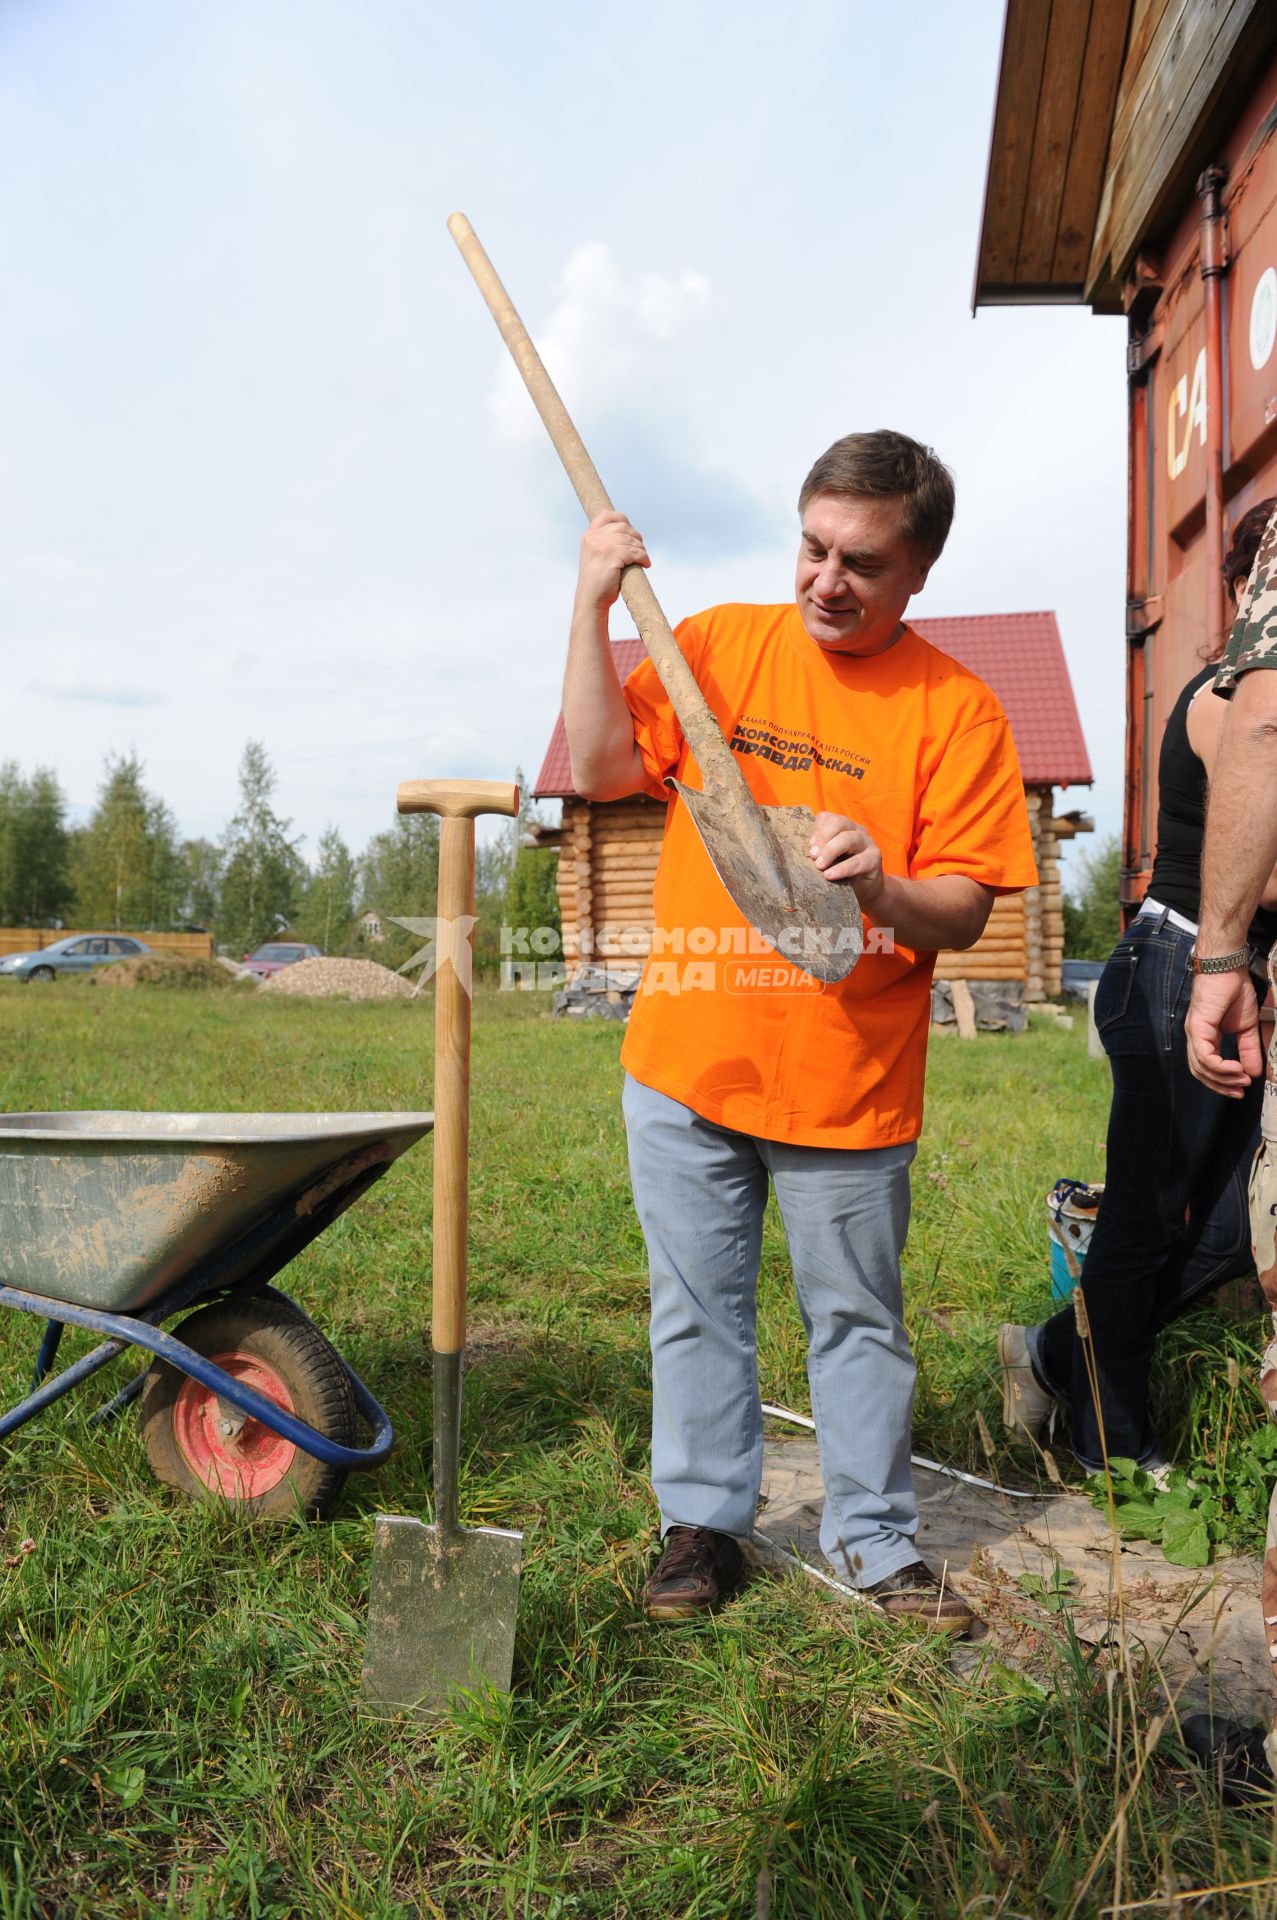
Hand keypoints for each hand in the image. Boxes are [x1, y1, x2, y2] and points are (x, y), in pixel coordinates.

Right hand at [575, 511, 649, 613]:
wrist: (591, 600)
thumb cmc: (598, 582)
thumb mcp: (597, 556)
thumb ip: (605, 542)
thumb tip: (629, 534)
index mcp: (589, 535)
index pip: (607, 515)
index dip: (622, 519)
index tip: (631, 532)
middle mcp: (593, 537)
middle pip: (624, 527)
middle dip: (636, 538)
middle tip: (641, 550)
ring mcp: (602, 546)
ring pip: (631, 540)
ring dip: (642, 550)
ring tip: (643, 560)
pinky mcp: (611, 556)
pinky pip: (635, 552)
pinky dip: (644, 558)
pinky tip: (646, 564)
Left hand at [809, 812, 884, 909]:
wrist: (867, 889)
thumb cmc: (842, 872)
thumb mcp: (828, 859)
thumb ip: (817, 852)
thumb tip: (795, 855)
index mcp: (842, 827)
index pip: (828, 818)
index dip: (816, 830)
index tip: (808, 846)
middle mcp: (855, 830)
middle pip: (838, 823)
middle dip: (822, 838)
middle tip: (812, 856)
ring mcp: (867, 843)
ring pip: (848, 839)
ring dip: (831, 851)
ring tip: (819, 866)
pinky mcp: (874, 858)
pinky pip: (858, 861)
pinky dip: (842, 868)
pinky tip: (830, 875)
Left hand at [1186, 969, 1263, 1093]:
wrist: (1228, 968)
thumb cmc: (1234, 990)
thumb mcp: (1247, 1027)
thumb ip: (1249, 1049)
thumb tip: (1255, 1072)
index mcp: (1205, 1037)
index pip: (1207, 1068)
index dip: (1222, 1082)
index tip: (1241, 1089)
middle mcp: (1195, 1037)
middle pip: (1200, 1072)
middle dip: (1220, 1086)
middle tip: (1239, 1093)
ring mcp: (1194, 1032)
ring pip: (1201, 1067)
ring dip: (1223, 1078)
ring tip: (1242, 1079)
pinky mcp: (1197, 1027)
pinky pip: (1205, 1055)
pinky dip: (1220, 1066)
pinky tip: (1236, 1068)